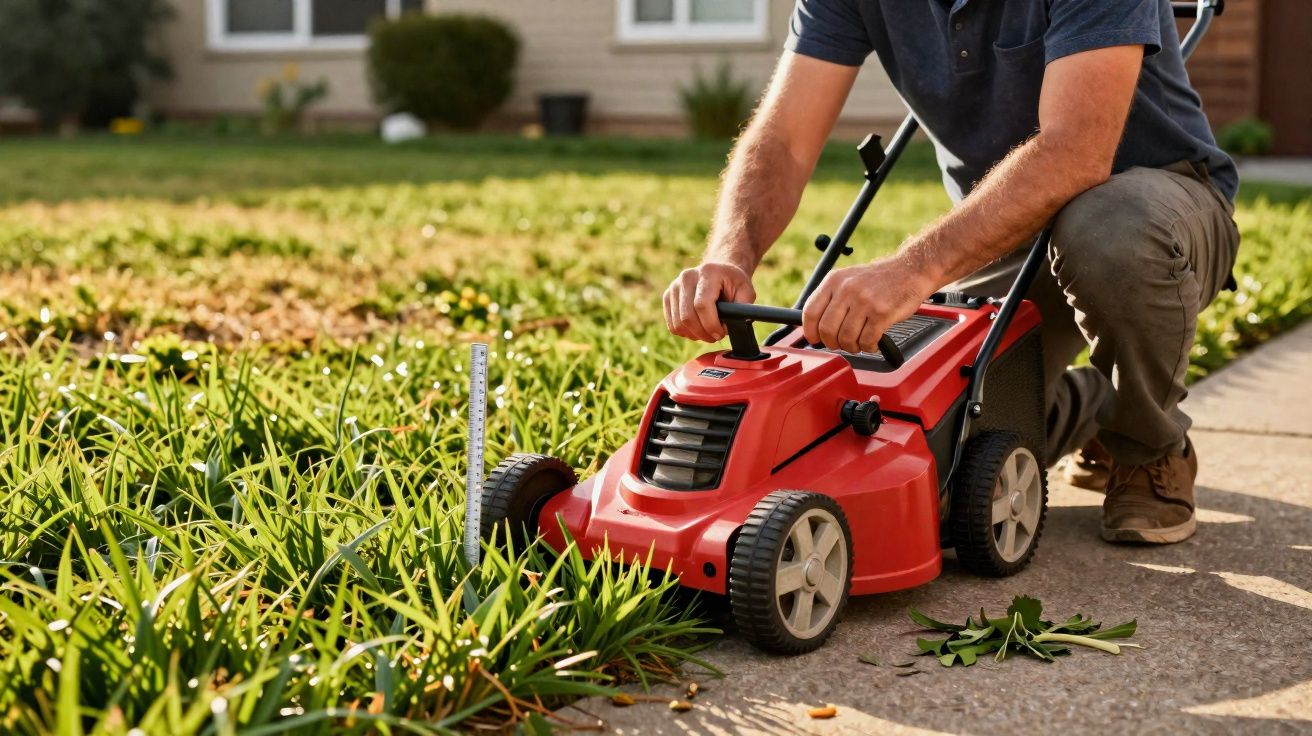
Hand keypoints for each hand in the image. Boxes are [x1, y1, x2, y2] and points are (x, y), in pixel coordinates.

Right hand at [663, 262, 756, 341]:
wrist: (719, 272)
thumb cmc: (733, 283)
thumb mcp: (746, 291)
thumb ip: (742, 307)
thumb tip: (733, 324)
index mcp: (707, 272)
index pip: (701, 304)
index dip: (711, 324)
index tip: (720, 333)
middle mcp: (687, 276)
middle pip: (687, 316)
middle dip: (703, 333)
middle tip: (715, 337)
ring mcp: (674, 286)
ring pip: (678, 323)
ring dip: (694, 335)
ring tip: (707, 333)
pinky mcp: (668, 296)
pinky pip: (672, 325)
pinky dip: (685, 332)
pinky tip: (698, 329)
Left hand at [802, 256, 934, 352]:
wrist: (912, 270)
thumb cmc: (880, 279)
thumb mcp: (850, 279)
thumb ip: (832, 298)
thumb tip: (815, 326)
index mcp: (834, 280)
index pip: (810, 312)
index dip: (810, 331)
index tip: (815, 339)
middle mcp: (847, 289)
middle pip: (827, 329)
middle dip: (833, 343)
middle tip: (841, 344)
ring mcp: (864, 301)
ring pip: (846, 338)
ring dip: (852, 347)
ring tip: (859, 343)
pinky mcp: (881, 313)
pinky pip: (866, 340)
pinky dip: (868, 347)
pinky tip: (873, 342)